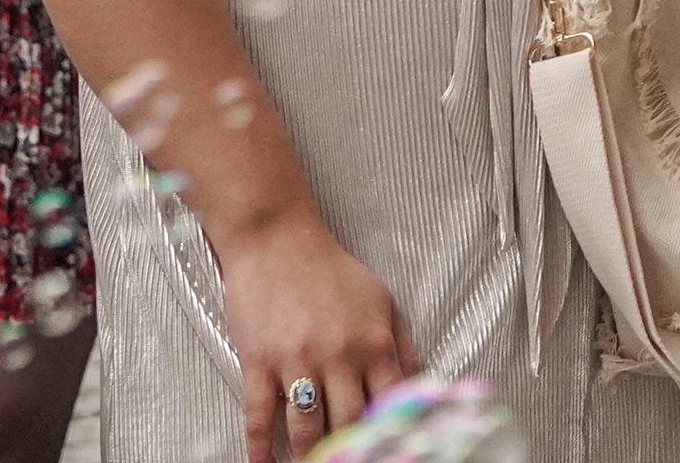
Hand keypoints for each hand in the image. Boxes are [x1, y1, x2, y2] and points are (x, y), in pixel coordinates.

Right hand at [223, 216, 419, 462]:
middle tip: (350, 461)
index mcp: (374, 341)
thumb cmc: (329, 269)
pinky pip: (260, 417)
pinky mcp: (259, 362)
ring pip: (307, 429)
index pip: (393, 403)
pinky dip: (261, 449)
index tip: (392, 451)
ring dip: (309, 457)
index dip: (393, 434)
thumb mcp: (381, 300)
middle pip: (350, 423)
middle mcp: (340, 355)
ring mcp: (297, 360)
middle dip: (351, 451)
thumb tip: (419, 388)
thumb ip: (402, 345)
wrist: (278, 239)